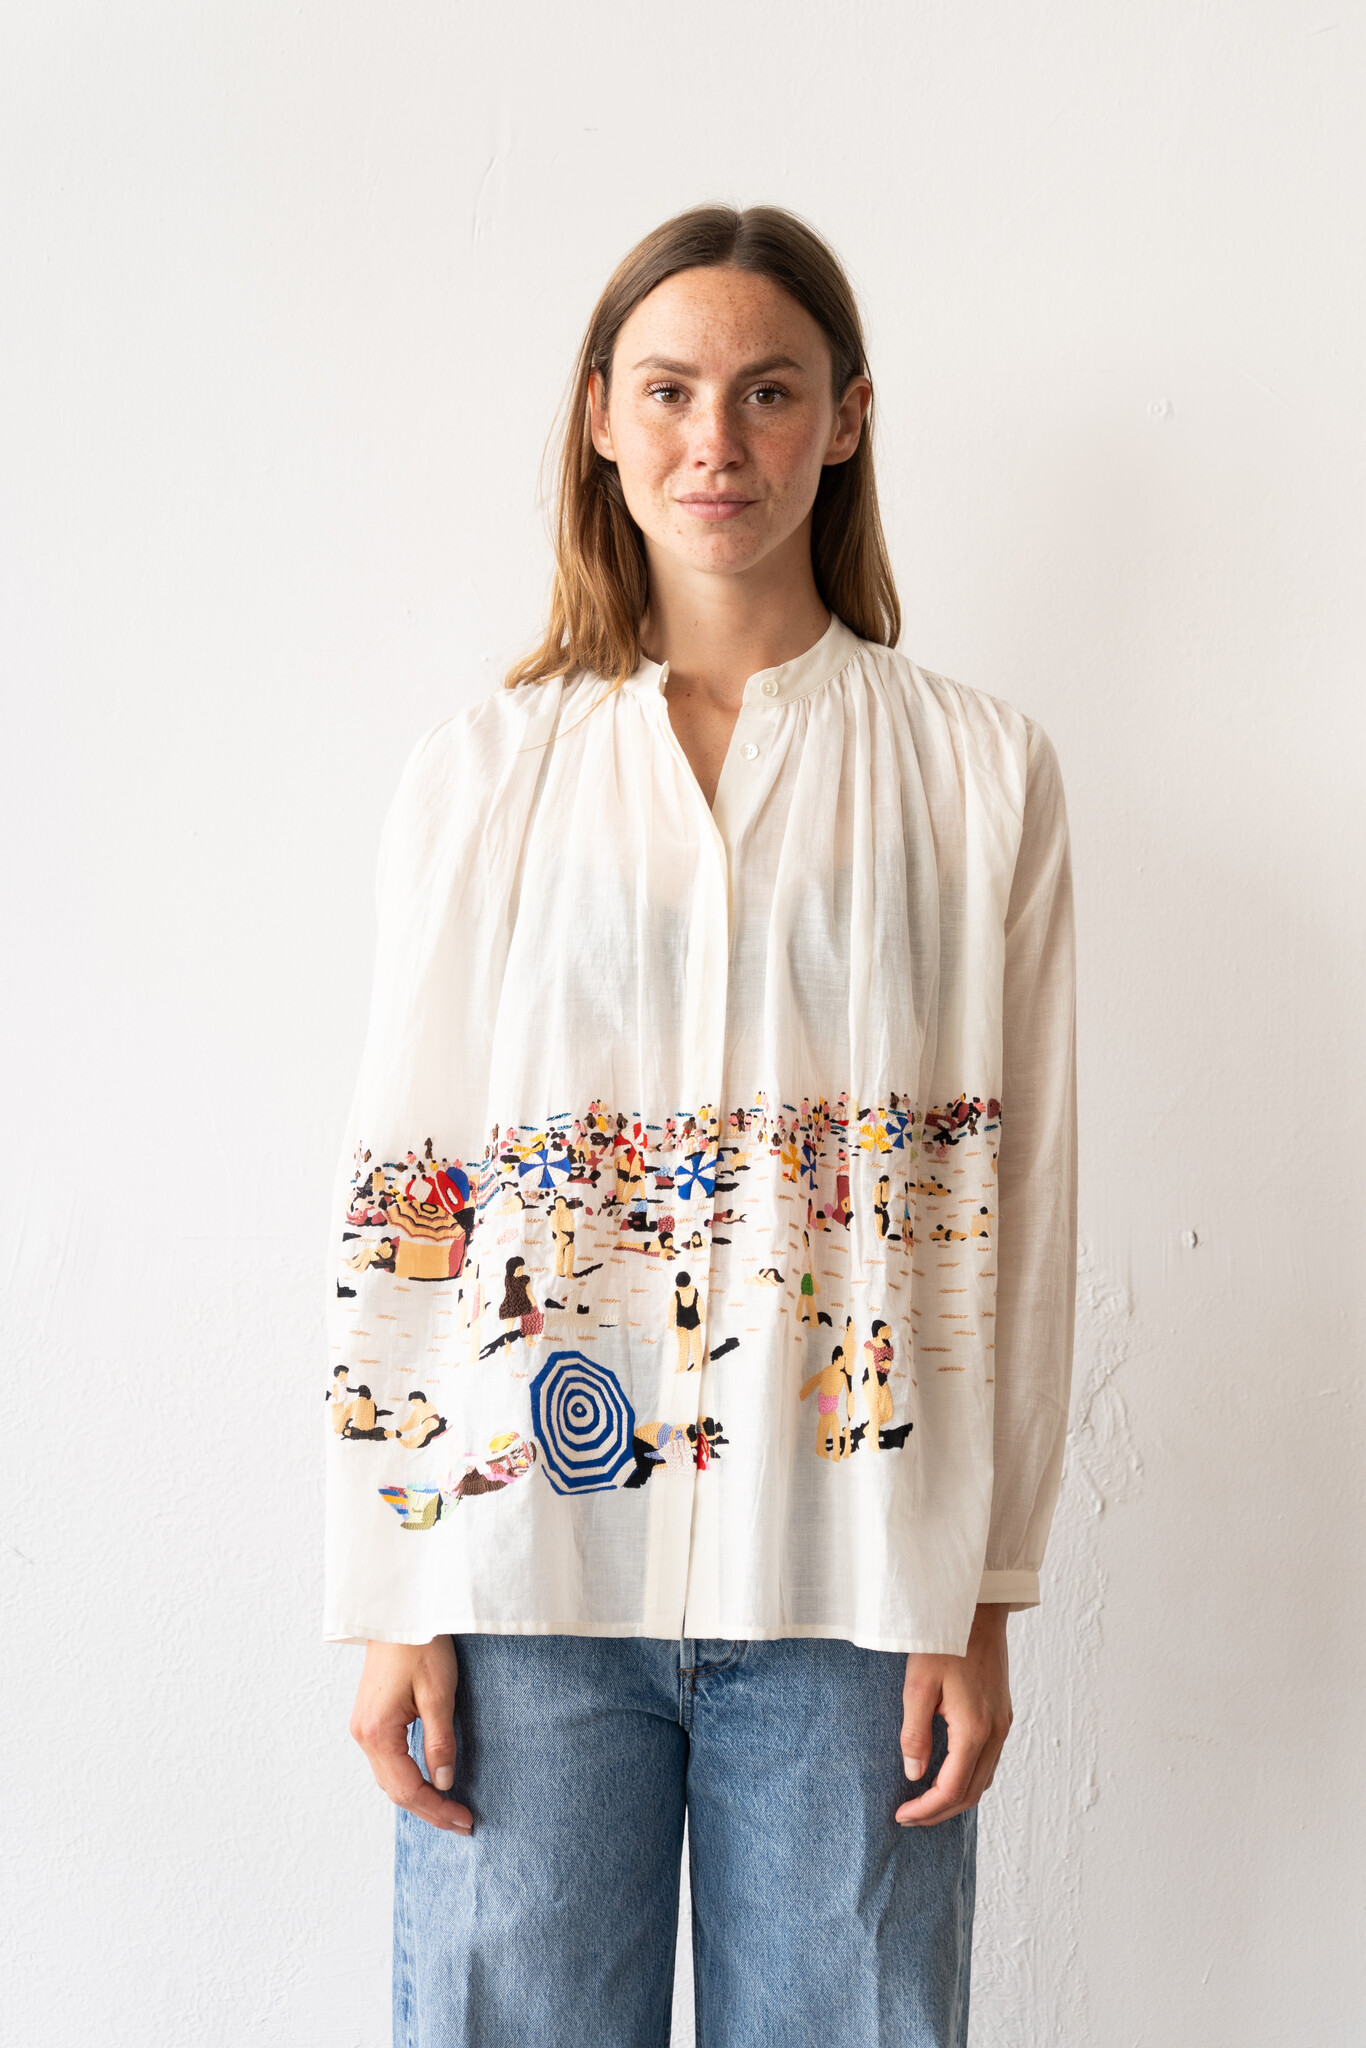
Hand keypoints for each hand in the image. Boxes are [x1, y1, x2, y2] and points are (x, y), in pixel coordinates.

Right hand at [350, 1635, 471, 1834]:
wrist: (399, 1611)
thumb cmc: (420, 1645)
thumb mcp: (439, 1693)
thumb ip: (440, 1741)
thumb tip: (444, 1782)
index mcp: (377, 1732)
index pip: (408, 1789)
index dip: (438, 1810)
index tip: (466, 1820)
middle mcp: (363, 1735)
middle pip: (396, 1791)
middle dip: (430, 1810)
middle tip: (463, 1823)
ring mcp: (363, 1728)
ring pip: (390, 1779)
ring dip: (418, 1797)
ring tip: (450, 1809)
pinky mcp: (370, 1720)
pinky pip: (387, 1762)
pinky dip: (408, 1779)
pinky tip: (428, 1783)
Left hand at [896, 1602, 1012, 1826]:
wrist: (978, 1608)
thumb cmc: (945, 1639)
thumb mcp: (918, 1684)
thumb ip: (915, 1733)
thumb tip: (915, 1774)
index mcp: (974, 1728)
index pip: (951, 1789)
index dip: (926, 1809)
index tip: (901, 1816)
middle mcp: (995, 1732)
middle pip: (971, 1792)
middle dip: (940, 1811)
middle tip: (909, 1816)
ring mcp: (1003, 1724)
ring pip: (984, 1779)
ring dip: (956, 1797)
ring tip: (925, 1801)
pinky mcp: (1003, 1714)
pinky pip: (989, 1760)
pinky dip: (969, 1778)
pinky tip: (947, 1773)